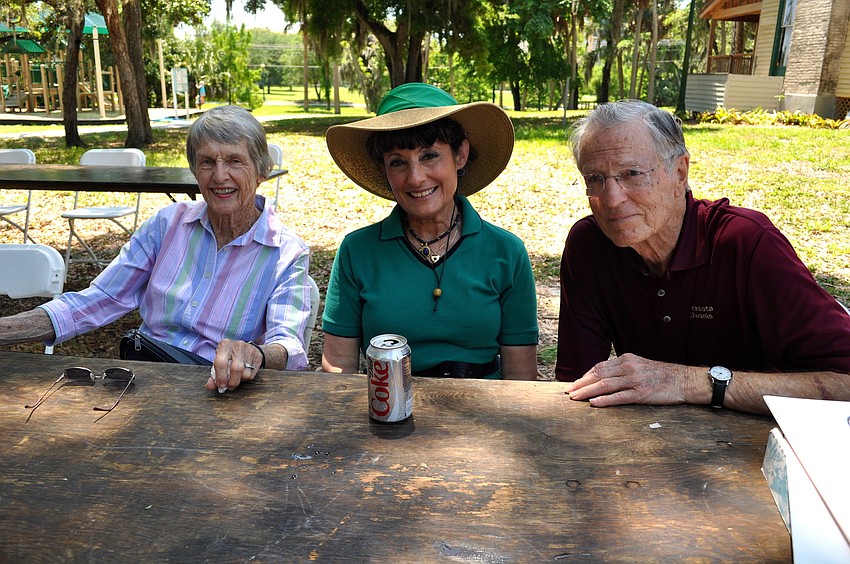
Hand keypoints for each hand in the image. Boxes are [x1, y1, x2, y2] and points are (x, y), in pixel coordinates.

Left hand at [206, 339, 262, 391]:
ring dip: (240, 380)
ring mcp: (249, 350)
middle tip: (230, 387)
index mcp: (224, 345)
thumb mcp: (220, 362)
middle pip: (236, 369)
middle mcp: (238, 345)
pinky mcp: (257, 356)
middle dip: (232, 382)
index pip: (221, 362)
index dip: (220, 377)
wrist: (247, 348)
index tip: (221, 385)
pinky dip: (247, 378)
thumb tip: (209, 386)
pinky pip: (252, 374)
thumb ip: (214, 374)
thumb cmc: (230, 356)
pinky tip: (243, 374)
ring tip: (236, 378)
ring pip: (245, 373)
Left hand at [564, 353, 694, 406]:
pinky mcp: (642, 393)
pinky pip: (619, 397)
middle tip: (568, 391)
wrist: (685, 380)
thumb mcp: (640, 366)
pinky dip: (604, 400)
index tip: (574, 383)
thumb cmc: (662, 375)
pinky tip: (593, 403)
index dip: (584, 376)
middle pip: (598, 374)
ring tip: (575, 397)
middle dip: (581, 383)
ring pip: (605, 385)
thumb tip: (604, 377)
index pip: (599, 367)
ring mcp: (635, 380)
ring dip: (587, 391)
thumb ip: (623, 370)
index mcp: (626, 359)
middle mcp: (628, 367)